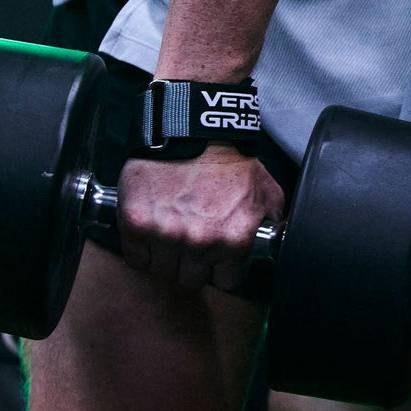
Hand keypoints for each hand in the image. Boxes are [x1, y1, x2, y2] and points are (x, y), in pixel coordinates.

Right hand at [118, 144, 284, 291]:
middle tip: (191, 242)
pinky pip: (135, 258)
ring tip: (171, 235)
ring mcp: (165, 235)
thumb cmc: (230, 159)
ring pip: (162, 272)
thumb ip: (272, 224)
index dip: (221, 268)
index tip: (216, 257)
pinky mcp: (136, 224)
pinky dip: (141, 249)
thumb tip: (275, 244)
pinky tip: (151, 232)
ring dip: (167, 258)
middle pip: (191, 281)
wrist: (192, 129)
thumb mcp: (267, 193)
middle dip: (193, 265)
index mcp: (235, 240)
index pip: (226, 281)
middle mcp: (200, 243)